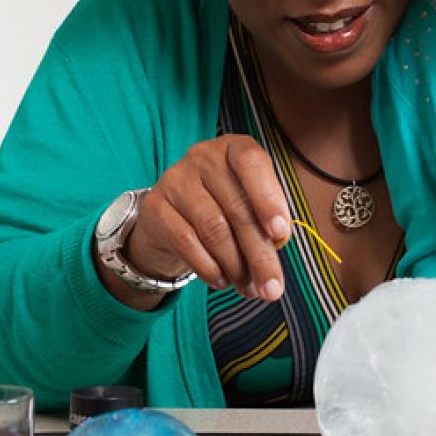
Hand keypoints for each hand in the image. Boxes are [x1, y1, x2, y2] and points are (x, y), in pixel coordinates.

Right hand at [125, 135, 293, 300]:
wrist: (171, 218)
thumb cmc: (222, 208)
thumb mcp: (248, 206)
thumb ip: (265, 223)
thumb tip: (277, 252)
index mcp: (233, 148)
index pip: (251, 162)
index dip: (268, 198)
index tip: (281, 234)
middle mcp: (203, 156)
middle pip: (236, 207)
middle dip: (259, 253)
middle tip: (272, 287)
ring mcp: (175, 179)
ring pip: (213, 228)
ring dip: (235, 265)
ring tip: (248, 287)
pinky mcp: (155, 206)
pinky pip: (186, 243)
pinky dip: (209, 267)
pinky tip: (221, 281)